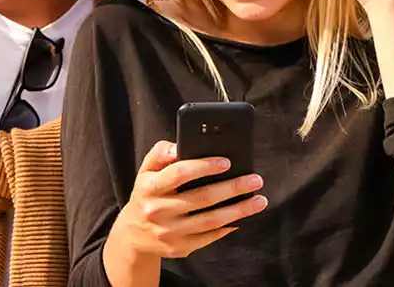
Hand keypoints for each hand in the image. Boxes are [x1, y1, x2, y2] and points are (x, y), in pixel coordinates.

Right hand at [106, 141, 266, 260]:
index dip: (204, 167)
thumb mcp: (146, 170)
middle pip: (201, 198)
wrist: (134, 233)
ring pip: (210, 220)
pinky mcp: (180, 248)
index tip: (226, 161)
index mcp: (149, 187)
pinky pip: (209, 237)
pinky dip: (228, 227)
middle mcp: (158, 211)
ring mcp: (170, 232)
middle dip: (232, 188)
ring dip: (238, 210)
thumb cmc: (148, 193)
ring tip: (259, 200)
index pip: (179, 174)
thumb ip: (161, 153)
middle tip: (255, 180)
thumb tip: (178, 146)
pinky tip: (242, 217)